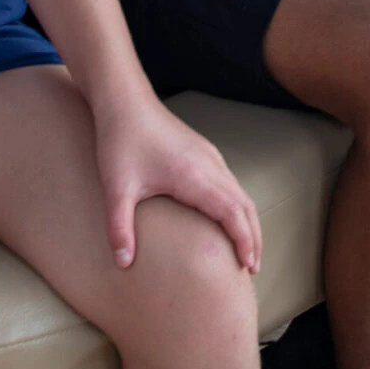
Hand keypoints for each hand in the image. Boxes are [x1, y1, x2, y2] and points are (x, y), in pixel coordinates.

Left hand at [94, 98, 260, 274]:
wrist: (124, 99)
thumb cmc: (120, 140)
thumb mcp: (116, 188)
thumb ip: (119, 228)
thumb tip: (123, 264)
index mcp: (194, 175)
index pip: (233, 212)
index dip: (244, 240)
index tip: (248, 266)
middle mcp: (209, 164)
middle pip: (245, 205)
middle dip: (253, 237)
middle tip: (252, 269)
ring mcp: (209, 156)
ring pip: (240, 192)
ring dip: (247, 221)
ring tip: (245, 250)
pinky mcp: (203, 151)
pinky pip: (230, 183)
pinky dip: (238, 206)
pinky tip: (227, 219)